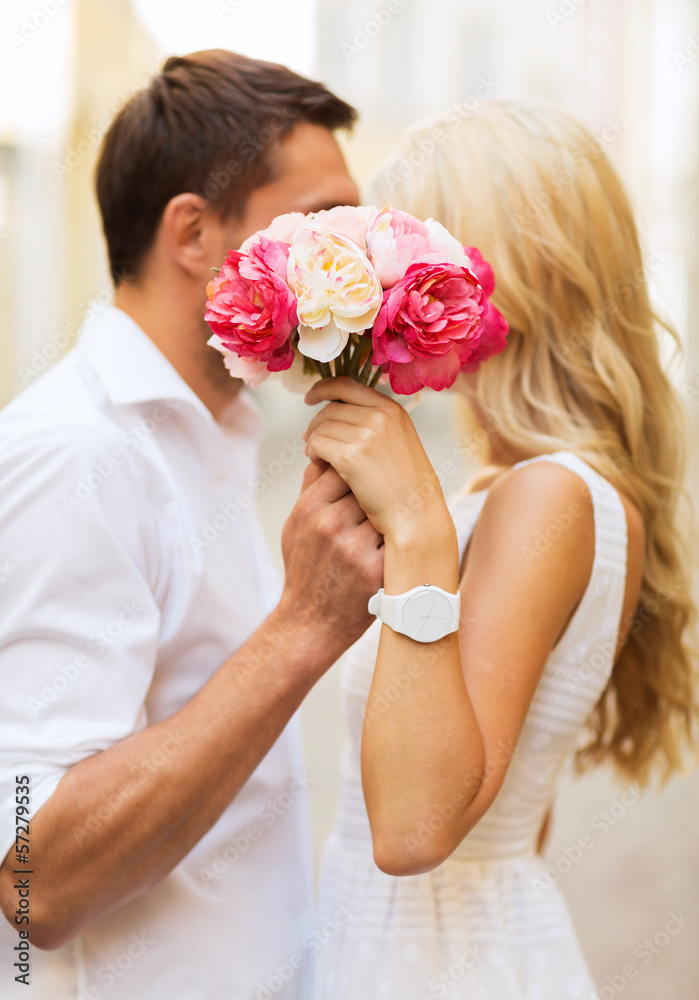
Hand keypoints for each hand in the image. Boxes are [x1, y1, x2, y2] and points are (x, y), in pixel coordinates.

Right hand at [278, 459, 383, 664]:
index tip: (365, 479)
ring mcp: (354, 547)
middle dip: (378, 490)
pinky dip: (398, 538)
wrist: (310, 623)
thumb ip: (310, 489)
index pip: (343, 467)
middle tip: (384, 496)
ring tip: (390, 520)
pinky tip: (397, 544)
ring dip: (391, 512)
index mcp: (309, 509)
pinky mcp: (375, 568)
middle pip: (369, 486)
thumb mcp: (294, 527)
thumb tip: (328, 453)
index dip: (358, 471)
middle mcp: (330, 524)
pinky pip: (396, 538)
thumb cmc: (304, 570)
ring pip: (387, 509)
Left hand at [303, 377, 451, 541]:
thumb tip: (341, 412)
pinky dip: (313, 453)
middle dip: (315, 423)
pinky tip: (318, 463)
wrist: (415, 514)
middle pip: (330, 408)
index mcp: (392, 409)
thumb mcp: (399, 441)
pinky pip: (318, 445)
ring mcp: (367, 435)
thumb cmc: (406, 486)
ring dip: (313, 440)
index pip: (348, 385)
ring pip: (321, 427)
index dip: (324, 388)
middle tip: (309, 440)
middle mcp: (380, 416)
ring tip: (316, 455)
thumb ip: (377, 423)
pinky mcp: (352, 457)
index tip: (311, 397)